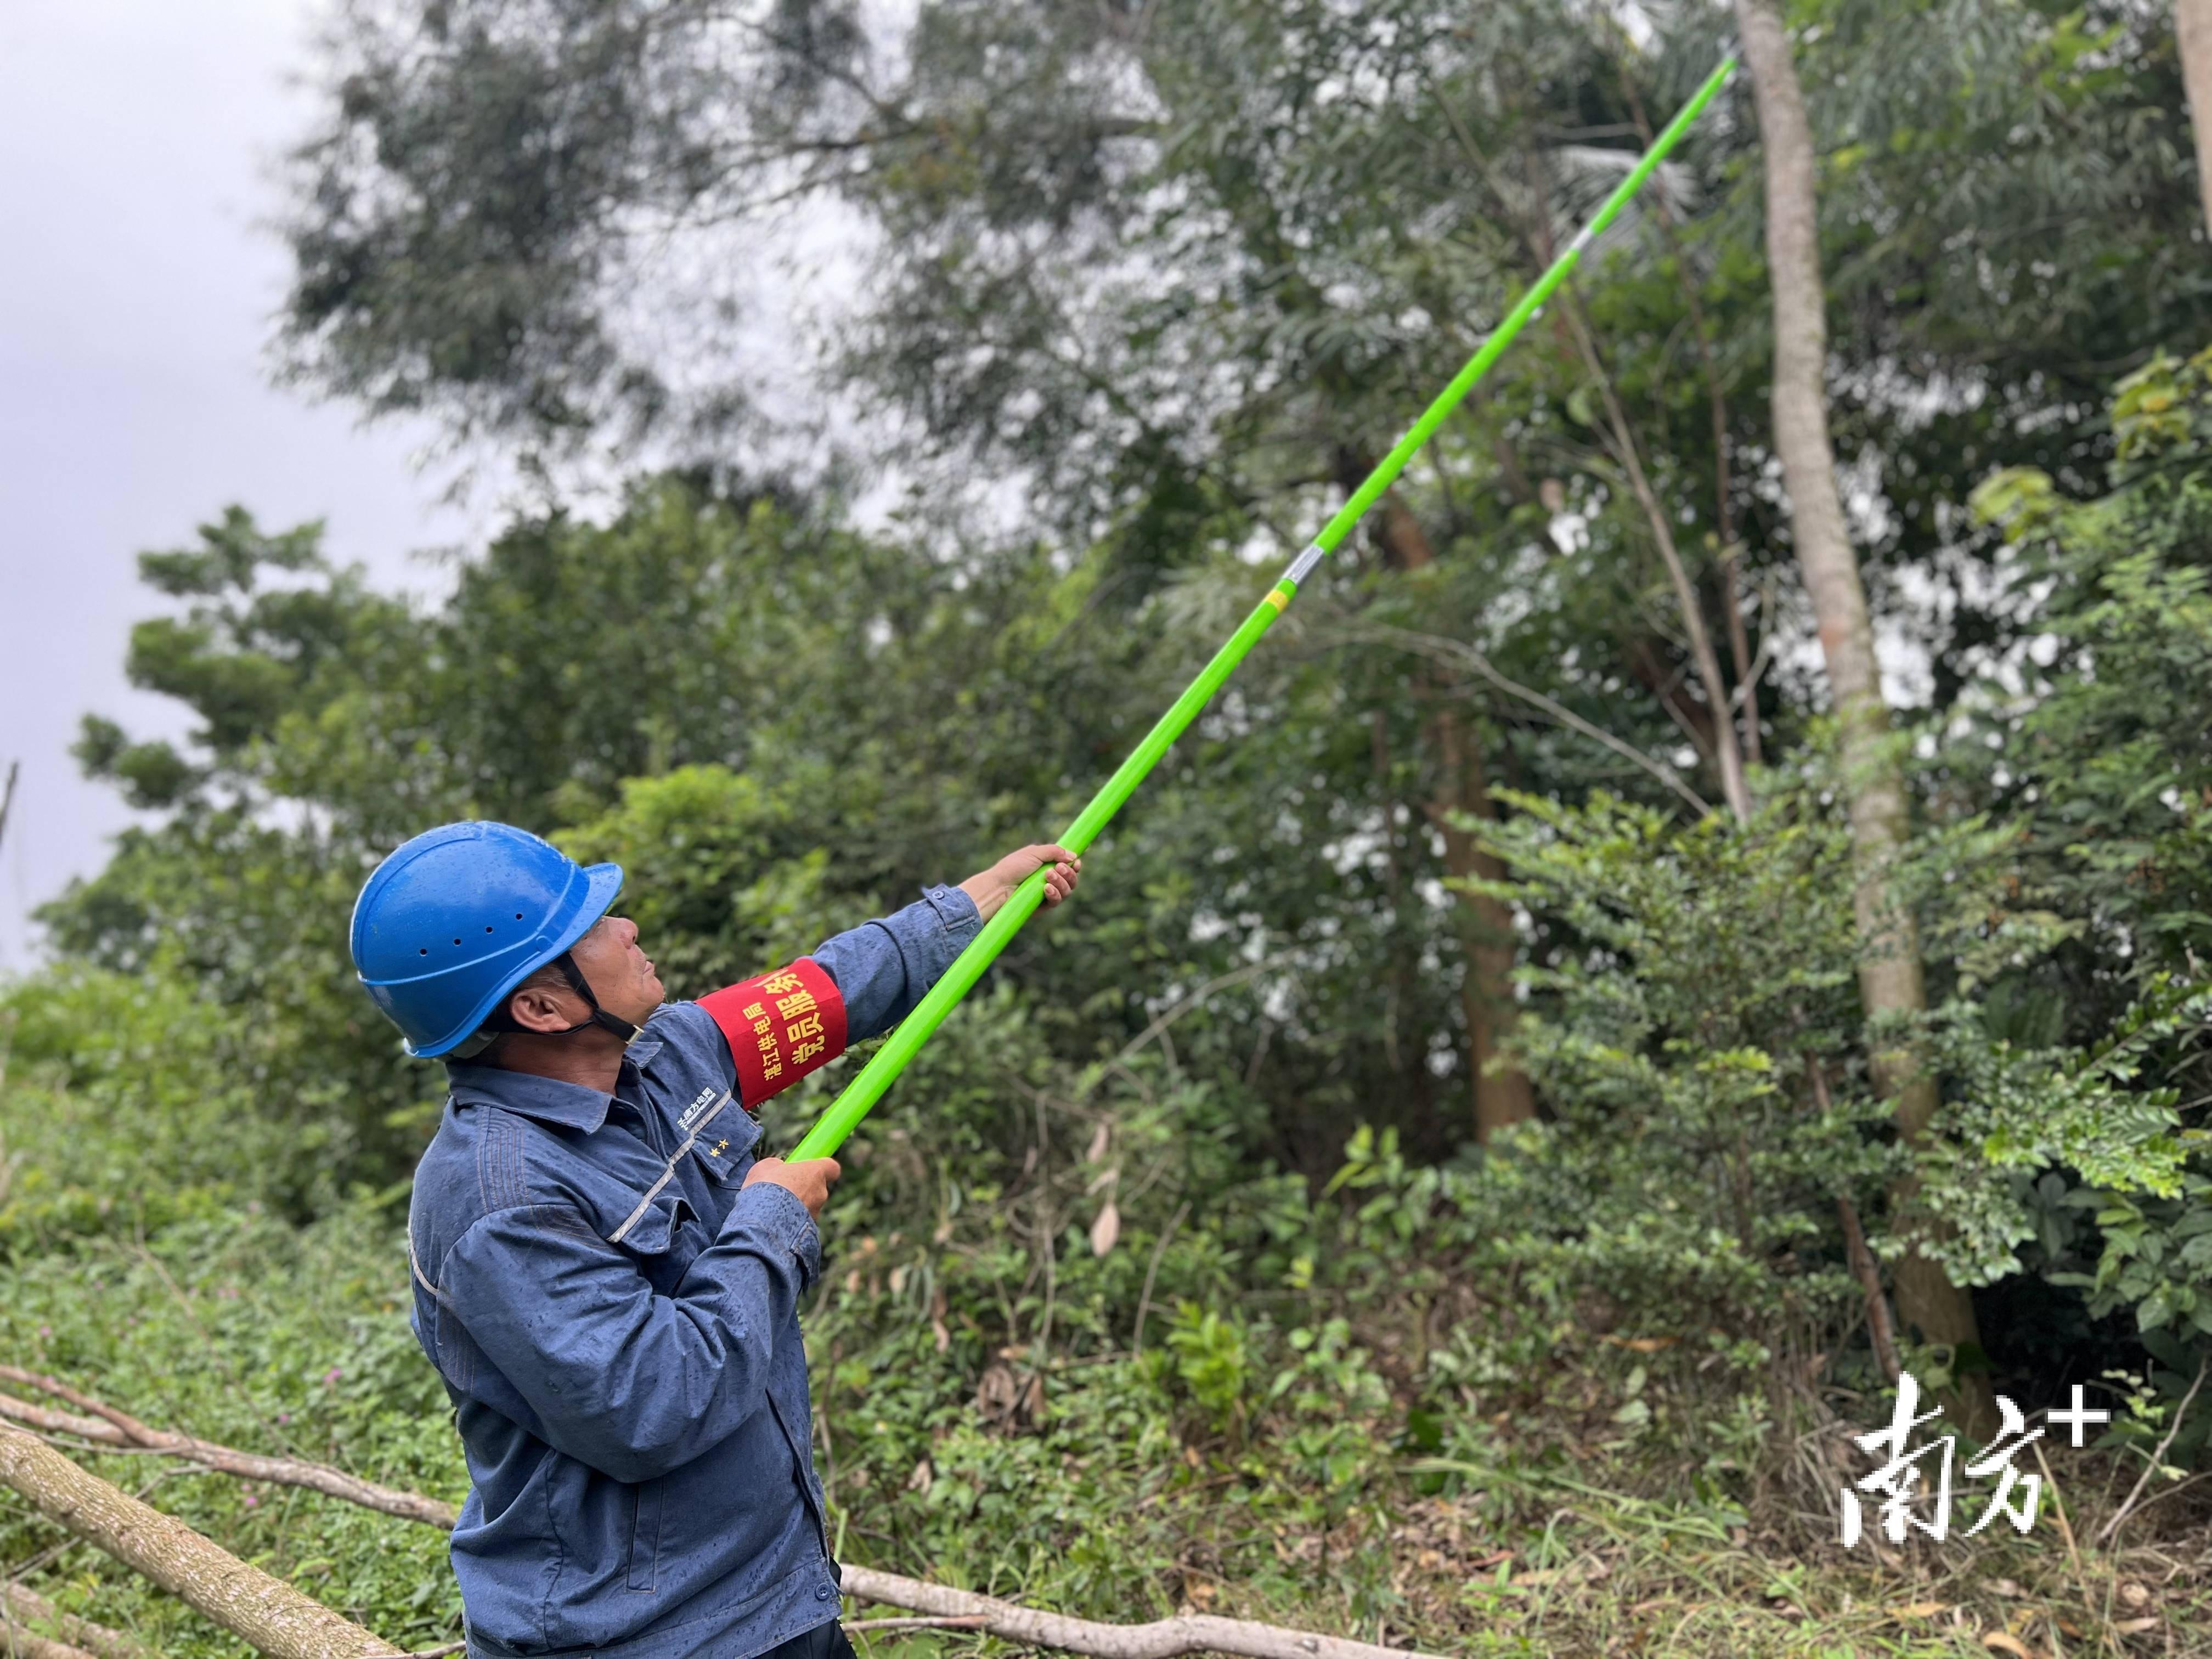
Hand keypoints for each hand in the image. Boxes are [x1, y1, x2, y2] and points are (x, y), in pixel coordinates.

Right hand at [743, 1156, 841, 1218]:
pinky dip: (791, 1223)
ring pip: (808, 1207)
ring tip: (774, 1209)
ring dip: (795, 1207)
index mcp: (815, 1172)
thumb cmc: (765, 1188)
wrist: (762, 1220)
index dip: (821, 1168)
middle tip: (783, 1190)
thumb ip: (776, 1166)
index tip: (810, 1168)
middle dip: (802, 1189)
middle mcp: (821, 1192)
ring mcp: (815, 1213)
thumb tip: (777, 1167)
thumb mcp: (765, 1168)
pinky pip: (801, 1224)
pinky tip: (774, 1222)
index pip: (832, 1168)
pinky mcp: (809, 1231)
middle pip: (817, 1188)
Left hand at [959, 844, 1081, 920]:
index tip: (1076, 862)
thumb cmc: (1012, 867)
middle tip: (1058, 868)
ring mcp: (1047, 893)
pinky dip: (1055, 894)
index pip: (1069, 866)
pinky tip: (1046, 889)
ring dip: (1061, 882)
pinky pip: (1057, 901)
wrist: (999, 886)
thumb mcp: (1033, 853)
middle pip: (1072, 879)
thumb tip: (1073, 855)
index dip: (1075, 865)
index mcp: (1048, 865)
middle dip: (1069, 873)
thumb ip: (1054, 851)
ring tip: (1048, 876)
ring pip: (1068, 890)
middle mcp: (1050, 879)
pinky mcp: (1043, 906)